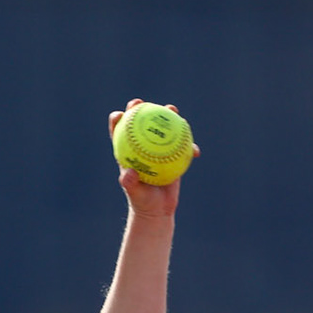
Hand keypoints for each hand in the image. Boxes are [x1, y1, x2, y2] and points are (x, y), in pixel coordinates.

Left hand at [109, 99, 196, 219]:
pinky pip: (184, 146)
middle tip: (142, 103)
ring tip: (172, 110)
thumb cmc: (142, 201)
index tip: (120, 115)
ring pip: (164, 127)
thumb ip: (130, 184)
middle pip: (140, 122)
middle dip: (140, 107)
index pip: (119, 132)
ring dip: (168, 115)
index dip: (117, 120)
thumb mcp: (135, 194)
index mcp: (129, 152)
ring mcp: (160, 148)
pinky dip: (190, 147)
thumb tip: (129, 173)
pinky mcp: (175, 153)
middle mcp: (143, 146)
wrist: (157, 208)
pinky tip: (195, 151)